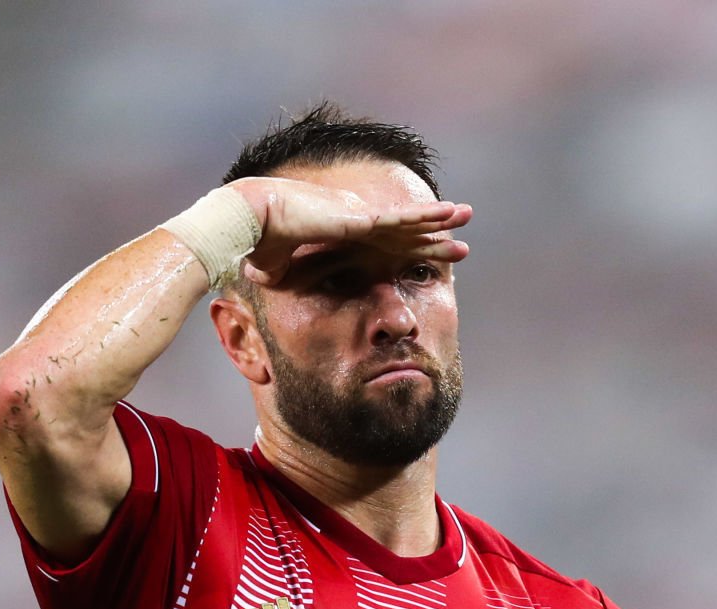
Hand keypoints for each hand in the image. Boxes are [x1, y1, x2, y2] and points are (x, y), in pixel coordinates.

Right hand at [228, 177, 472, 286]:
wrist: (248, 220)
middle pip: (404, 232)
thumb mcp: (275, 269)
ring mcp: (360, 217)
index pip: (384, 244)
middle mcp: (356, 222)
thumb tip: (260, 285)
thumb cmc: (258, 241)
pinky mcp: (358, 219)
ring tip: (467, 218)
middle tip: (462, 243)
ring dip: (440, 220)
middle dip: (435, 236)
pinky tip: (448, 215)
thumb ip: (279, 276)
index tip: (431, 255)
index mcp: (342, 234)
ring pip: (409, 221)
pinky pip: (399, 219)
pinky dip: (425, 217)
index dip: (409, 249)